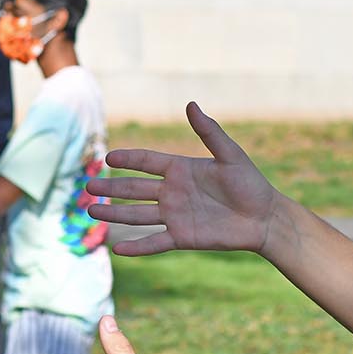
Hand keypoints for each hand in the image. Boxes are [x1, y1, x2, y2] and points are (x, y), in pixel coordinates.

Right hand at [86, 102, 280, 256]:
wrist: (264, 217)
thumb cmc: (250, 184)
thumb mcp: (230, 155)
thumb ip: (209, 132)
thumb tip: (191, 104)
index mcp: (181, 170)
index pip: (147, 162)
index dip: (129, 159)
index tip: (109, 158)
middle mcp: (173, 192)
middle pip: (135, 189)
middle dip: (112, 188)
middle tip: (88, 186)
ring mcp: (175, 216)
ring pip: (138, 215)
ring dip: (115, 215)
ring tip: (91, 212)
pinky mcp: (182, 237)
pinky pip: (155, 242)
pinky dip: (137, 247)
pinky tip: (118, 249)